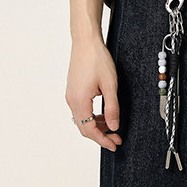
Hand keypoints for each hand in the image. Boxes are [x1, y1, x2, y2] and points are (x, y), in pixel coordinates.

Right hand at [66, 37, 122, 151]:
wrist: (85, 42)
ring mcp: (71, 95)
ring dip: (96, 125)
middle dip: (100, 135)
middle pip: (84, 127)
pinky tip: (103, 114)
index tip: (114, 144)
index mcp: (79, 101)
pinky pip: (81, 109)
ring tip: (112, 127)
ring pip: (82, 119)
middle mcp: (72, 100)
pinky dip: (92, 116)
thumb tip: (113, 125)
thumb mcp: (110, 85)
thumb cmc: (96, 58)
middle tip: (115, 139)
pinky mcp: (73, 90)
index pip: (89, 130)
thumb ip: (112, 108)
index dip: (103, 140)